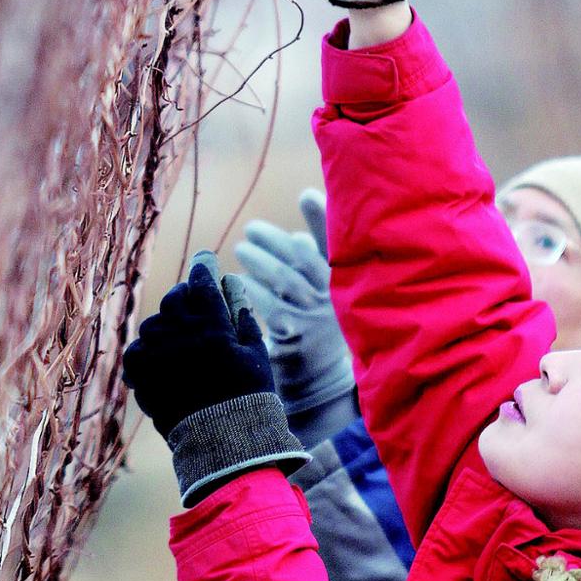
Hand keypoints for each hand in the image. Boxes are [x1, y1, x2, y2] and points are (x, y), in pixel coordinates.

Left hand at [122, 254, 273, 440]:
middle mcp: (180, 335)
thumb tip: (230, 280)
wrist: (223, 441)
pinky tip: (161, 358)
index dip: (203, 265)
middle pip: (175, 298)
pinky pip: (137, 350)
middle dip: (186, 297)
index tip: (205, 259)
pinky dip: (147, 350)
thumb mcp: (255, 351)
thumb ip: (241, 312)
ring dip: (167, 325)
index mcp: (213, 325)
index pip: (202, 280)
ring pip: (154, 323)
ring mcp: (157, 355)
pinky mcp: (141, 376)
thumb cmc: (248, 395)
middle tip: (195, 305)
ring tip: (181, 340)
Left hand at [235, 189, 355, 430]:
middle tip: (250, 232)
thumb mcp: (328, 287)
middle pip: (302, 263)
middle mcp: (332, 303)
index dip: (321, 222)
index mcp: (343, 286)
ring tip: (242, 252)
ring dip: (259, 264)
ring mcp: (314, 323)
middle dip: (275, 242)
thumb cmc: (319, 326)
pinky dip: (250, 293)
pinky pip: (269, 310)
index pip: (334, 248)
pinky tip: (236, 284)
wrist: (319, 383)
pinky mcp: (294, 342)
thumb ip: (320, 245)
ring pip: (284, 284)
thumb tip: (306, 201)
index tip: (304, 197)